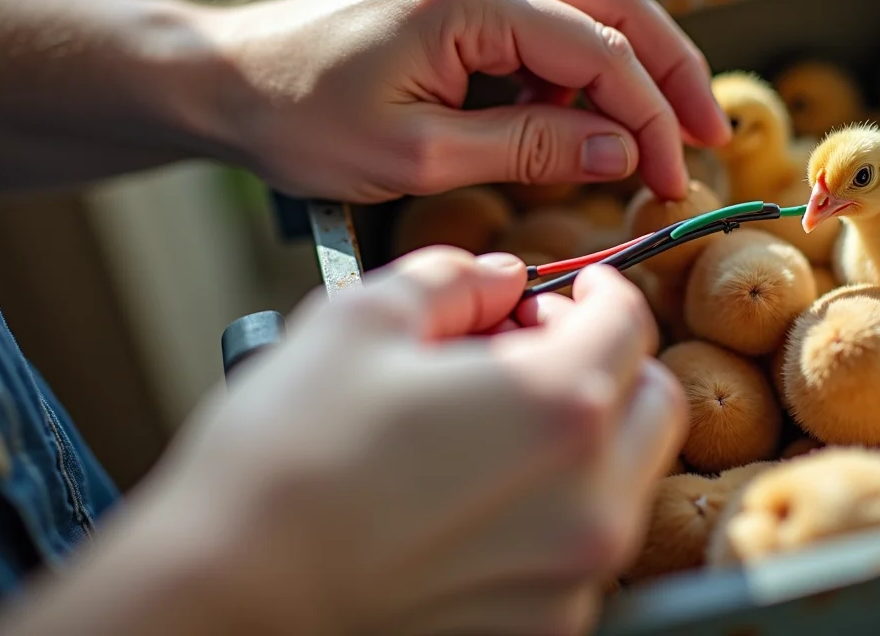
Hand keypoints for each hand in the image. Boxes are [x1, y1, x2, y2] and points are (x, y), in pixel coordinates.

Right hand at [125, 247, 684, 634]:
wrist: (228, 595)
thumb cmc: (283, 460)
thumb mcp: (358, 320)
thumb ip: (451, 280)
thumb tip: (497, 279)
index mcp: (555, 405)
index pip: (630, 323)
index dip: (596, 292)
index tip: (561, 295)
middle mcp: (587, 500)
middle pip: (651, 401)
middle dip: (604, 360)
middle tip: (527, 350)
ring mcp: (571, 575)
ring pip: (626, 478)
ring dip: (584, 433)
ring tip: (492, 423)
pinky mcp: (544, 627)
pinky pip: (582, 546)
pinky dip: (555, 505)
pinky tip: (476, 491)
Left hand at [194, 0, 729, 202]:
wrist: (225, 78)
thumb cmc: (301, 119)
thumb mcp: (419, 155)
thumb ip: (529, 149)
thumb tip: (621, 151)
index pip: (601, 53)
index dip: (651, 120)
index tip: (673, 180)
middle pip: (618, 5)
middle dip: (671, 74)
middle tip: (705, 138)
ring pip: (588, 5)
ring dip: (628, 69)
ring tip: (647, 140)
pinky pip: (544, 18)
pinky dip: (575, 68)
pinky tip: (573, 121)